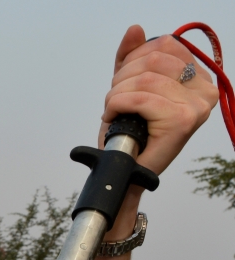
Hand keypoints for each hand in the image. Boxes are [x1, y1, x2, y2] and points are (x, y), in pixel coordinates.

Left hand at [102, 25, 218, 175]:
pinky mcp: (183, 120)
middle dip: (122, 78)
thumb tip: (136, 30)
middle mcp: (204, 91)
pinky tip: (114, 118)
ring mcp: (197, 106)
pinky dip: (117, 105)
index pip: (165, 45)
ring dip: (116, 94)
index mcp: (198, 79)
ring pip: (145, 79)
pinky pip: (140, 98)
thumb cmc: (130, 133)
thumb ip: (132, 58)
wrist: (126, 171)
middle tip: (114, 100)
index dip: (134, 58)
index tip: (123, 80)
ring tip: (113, 111)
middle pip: (154, 59)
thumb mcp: (129, 87)